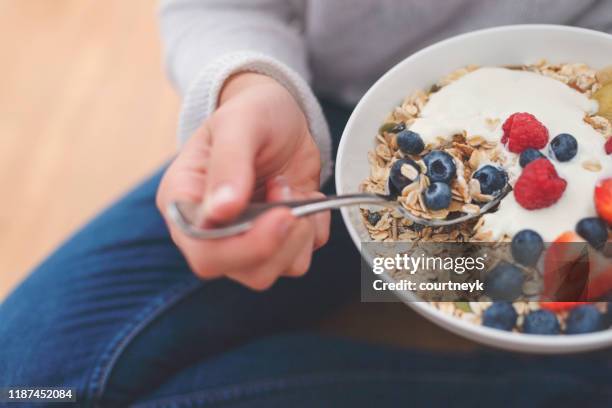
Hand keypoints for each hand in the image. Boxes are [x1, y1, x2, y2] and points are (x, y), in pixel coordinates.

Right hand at [156, 73, 329, 289]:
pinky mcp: (277, 240)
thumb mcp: (239, 124)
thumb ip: (229, 163)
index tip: (281, 216)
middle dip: (279, 240)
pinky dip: (313, 230)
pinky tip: (305, 197)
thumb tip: (222, 210)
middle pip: (244, 271)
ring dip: (298, 234)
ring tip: (291, 188)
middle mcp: (211, 231)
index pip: (204, 252)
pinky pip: (301, 258)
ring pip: (273, 272)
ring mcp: (245, 239)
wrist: (281, 113)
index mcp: (185, 203)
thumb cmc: (251, 112)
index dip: (245, 247)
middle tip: (289, 193)